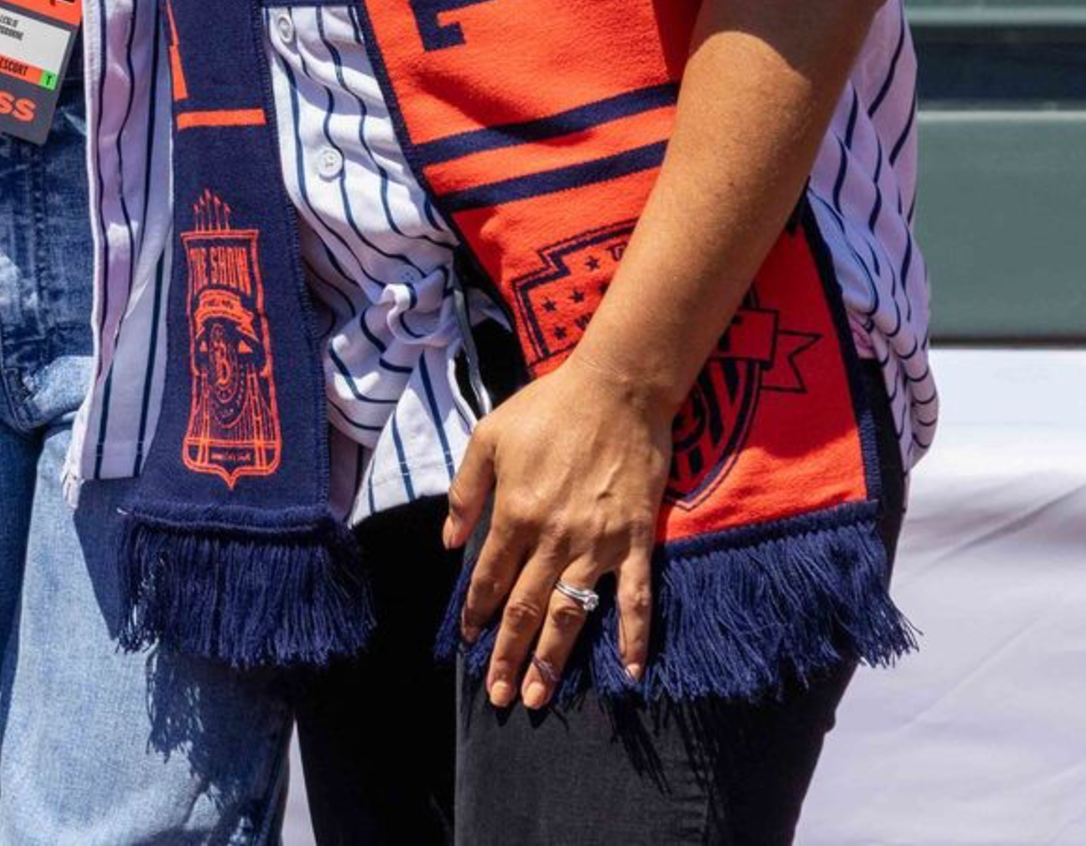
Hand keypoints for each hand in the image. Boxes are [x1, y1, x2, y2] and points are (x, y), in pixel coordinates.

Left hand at [442, 361, 670, 706]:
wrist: (616, 390)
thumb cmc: (546, 409)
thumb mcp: (487, 438)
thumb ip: (465, 493)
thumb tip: (447, 543)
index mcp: (514, 513)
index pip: (490, 577)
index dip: (477, 612)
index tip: (468, 642)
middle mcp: (553, 537)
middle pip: (526, 607)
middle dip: (509, 654)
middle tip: (498, 696)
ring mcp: (599, 544)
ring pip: (572, 613)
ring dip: (555, 659)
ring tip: (540, 695)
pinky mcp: (637, 541)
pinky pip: (638, 598)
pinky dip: (634, 636)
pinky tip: (629, 672)